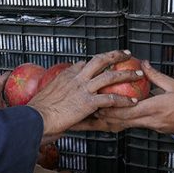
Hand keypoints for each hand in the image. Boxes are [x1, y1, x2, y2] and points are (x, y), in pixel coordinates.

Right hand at [27, 50, 142, 139]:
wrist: (36, 118)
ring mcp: (83, 89)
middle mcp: (76, 78)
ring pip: (110, 76)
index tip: (100, 63)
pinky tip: (132, 101)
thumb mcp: (45, 95)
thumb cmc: (37, 111)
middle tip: (126, 54)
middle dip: (115, 56)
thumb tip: (56, 97)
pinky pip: (110, 99)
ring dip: (126, 74)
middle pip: (99, 60)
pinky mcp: (88, 102)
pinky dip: (123, 100)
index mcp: (65, 76)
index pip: (82, 64)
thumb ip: (55, 93)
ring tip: (138, 74)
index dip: (93, 63)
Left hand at [74, 60, 173, 134]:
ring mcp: (154, 127)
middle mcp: (151, 121)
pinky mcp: (157, 129)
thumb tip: (142, 64)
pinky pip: (138, 125)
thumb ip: (155, 75)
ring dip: (114, 121)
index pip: (126, 111)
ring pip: (129, 125)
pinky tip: (121, 116)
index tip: (97, 102)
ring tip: (101, 116)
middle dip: (106, 117)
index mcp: (154, 109)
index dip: (109, 108)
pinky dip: (127, 121)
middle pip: (122, 122)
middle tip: (93, 111)